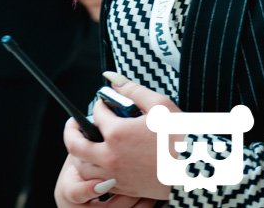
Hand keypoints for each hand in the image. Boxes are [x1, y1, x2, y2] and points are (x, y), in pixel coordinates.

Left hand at [62, 72, 174, 200]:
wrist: (192, 170)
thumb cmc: (179, 137)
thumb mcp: (159, 105)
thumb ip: (132, 89)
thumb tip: (110, 77)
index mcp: (117, 133)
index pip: (96, 114)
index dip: (100, 104)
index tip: (106, 102)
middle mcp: (110, 156)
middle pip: (74, 144)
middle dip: (71, 130)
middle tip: (74, 122)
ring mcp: (114, 174)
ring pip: (81, 166)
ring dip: (80, 152)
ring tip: (86, 143)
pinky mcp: (121, 187)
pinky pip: (95, 181)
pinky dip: (92, 170)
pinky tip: (100, 162)